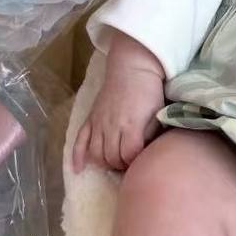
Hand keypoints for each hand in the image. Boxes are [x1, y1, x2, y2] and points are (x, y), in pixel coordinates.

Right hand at [71, 33, 165, 173]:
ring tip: (114, 162)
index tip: (142, 161)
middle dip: (121, 165)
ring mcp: (99, 122)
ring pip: (96, 153)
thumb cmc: (149, 90)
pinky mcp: (91, 118)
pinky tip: (78, 169)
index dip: (135, 162)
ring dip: (105, 163)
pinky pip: (80, 140)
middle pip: (112, 158)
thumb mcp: (157, 113)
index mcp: (131, 125)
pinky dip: (77, 156)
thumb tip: (148, 152)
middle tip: (130, 163)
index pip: (129, 155)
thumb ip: (152, 134)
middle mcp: (112, 126)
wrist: (132, 67)